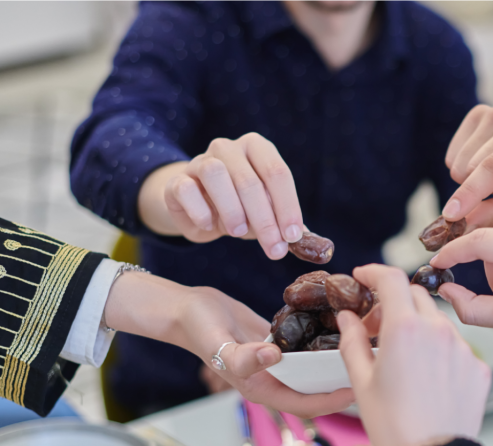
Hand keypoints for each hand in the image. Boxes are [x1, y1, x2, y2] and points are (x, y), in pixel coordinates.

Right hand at [105, 273, 353, 416]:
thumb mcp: (218, 343)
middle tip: (372, 366)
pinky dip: (323, 339)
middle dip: (342, 382)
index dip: (332, 401)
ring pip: (313, 368)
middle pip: (316, 388)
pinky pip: (306, 345)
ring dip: (335, 361)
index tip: (358, 390)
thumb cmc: (199, 329)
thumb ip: (243, 356)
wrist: (186, 309)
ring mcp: (277, 360)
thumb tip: (273, 357)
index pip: (305, 404)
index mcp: (262, 388)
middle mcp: (273, 378)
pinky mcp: (280, 341)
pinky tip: (344, 324)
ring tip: (365, 346)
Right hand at [138, 133, 303, 259]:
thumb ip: (289, 226)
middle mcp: (228, 148)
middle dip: (265, 220)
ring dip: (232, 210)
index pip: (277, 173)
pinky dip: (201, 211)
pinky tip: (209, 226)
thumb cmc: (241, 208)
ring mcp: (199, 161)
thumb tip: (315, 244)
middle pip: (250, 180)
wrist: (197, 208)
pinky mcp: (177, 181)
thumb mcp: (267, 214)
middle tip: (274, 250)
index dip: (287, 206)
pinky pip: (187, 189)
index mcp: (257, 148)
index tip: (292, 237)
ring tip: (239, 232)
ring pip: (216, 175)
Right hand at [337, 264, 490, 445]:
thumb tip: (347, 317)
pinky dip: (439, 352)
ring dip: (418, 328)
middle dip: (393, 304)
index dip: (374, 272)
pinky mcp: (479, 367)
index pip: (391, 279)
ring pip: (438, 322)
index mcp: (405, 328)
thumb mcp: (361, 381)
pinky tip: (427, 378)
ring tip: (402, 358)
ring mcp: (463, 348)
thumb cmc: (393, 425)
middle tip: (375, 328)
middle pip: (415, 296)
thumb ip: (353, 341)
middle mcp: (438, 330)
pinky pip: (457, 347)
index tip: (363, 277)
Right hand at [442, 106, 492, 228]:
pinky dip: (463, 165)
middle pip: (470, 165)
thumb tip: (463, 223)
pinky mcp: (480, 113)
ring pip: (458, 160)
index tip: (450, 214)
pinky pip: (453, 151)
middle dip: (478, 188)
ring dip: (472, 177)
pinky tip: (486, 164)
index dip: (470, 191)